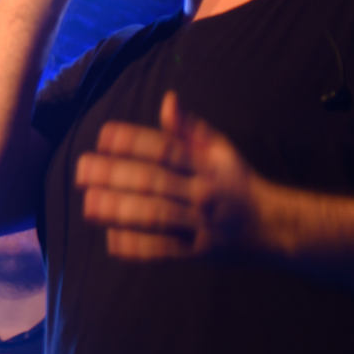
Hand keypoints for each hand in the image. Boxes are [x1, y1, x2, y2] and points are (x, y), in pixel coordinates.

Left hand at [75, 91, 267, 258]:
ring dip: (119, 210)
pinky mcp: (196, 253)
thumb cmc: (237, 183)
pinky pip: (163, 251)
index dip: (133, 141)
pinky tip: (110, 238)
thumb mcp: (220, 151)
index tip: (102, 138)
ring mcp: (200, 224)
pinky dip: (136, 246)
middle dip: (114, 175)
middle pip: (154, 181)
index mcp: (206, 165)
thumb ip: (189, 129)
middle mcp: (202, 193)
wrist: (273, 227)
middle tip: (81, 170)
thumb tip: (167, 99)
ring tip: (88, 204)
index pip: (166, 149)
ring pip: (155, 216)